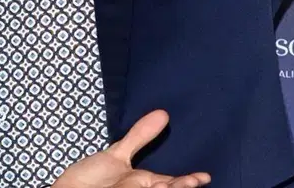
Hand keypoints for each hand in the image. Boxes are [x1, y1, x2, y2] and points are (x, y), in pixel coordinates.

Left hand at [52, 110, 209, 187]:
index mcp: (144, 182)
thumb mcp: (117, 155)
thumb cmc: (90, 179)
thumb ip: (139, 136)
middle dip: (180, 187)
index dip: (188, 180)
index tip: (204, 177)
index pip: (172, 182)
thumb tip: (163, 113)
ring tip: (172, 186)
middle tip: (191, 182)